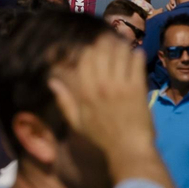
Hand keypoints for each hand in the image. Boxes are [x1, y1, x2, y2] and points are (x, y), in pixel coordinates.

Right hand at [49, 34, 154, 157]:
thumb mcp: (76, 121)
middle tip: (108, 37)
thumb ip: (63, 100)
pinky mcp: (138, 90)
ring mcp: (120, 86)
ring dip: (121, 45)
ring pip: (119, 55)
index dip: (87, 48)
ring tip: (122, 41)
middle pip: (101, 52)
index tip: (90, 45)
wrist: (128, 150)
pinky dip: (137, 57)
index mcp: (84, 91)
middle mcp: (101, 84)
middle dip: (104, 41)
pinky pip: (137, 66)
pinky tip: (137, 52)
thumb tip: (51, 81)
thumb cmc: (101, 137)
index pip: (84, 59)